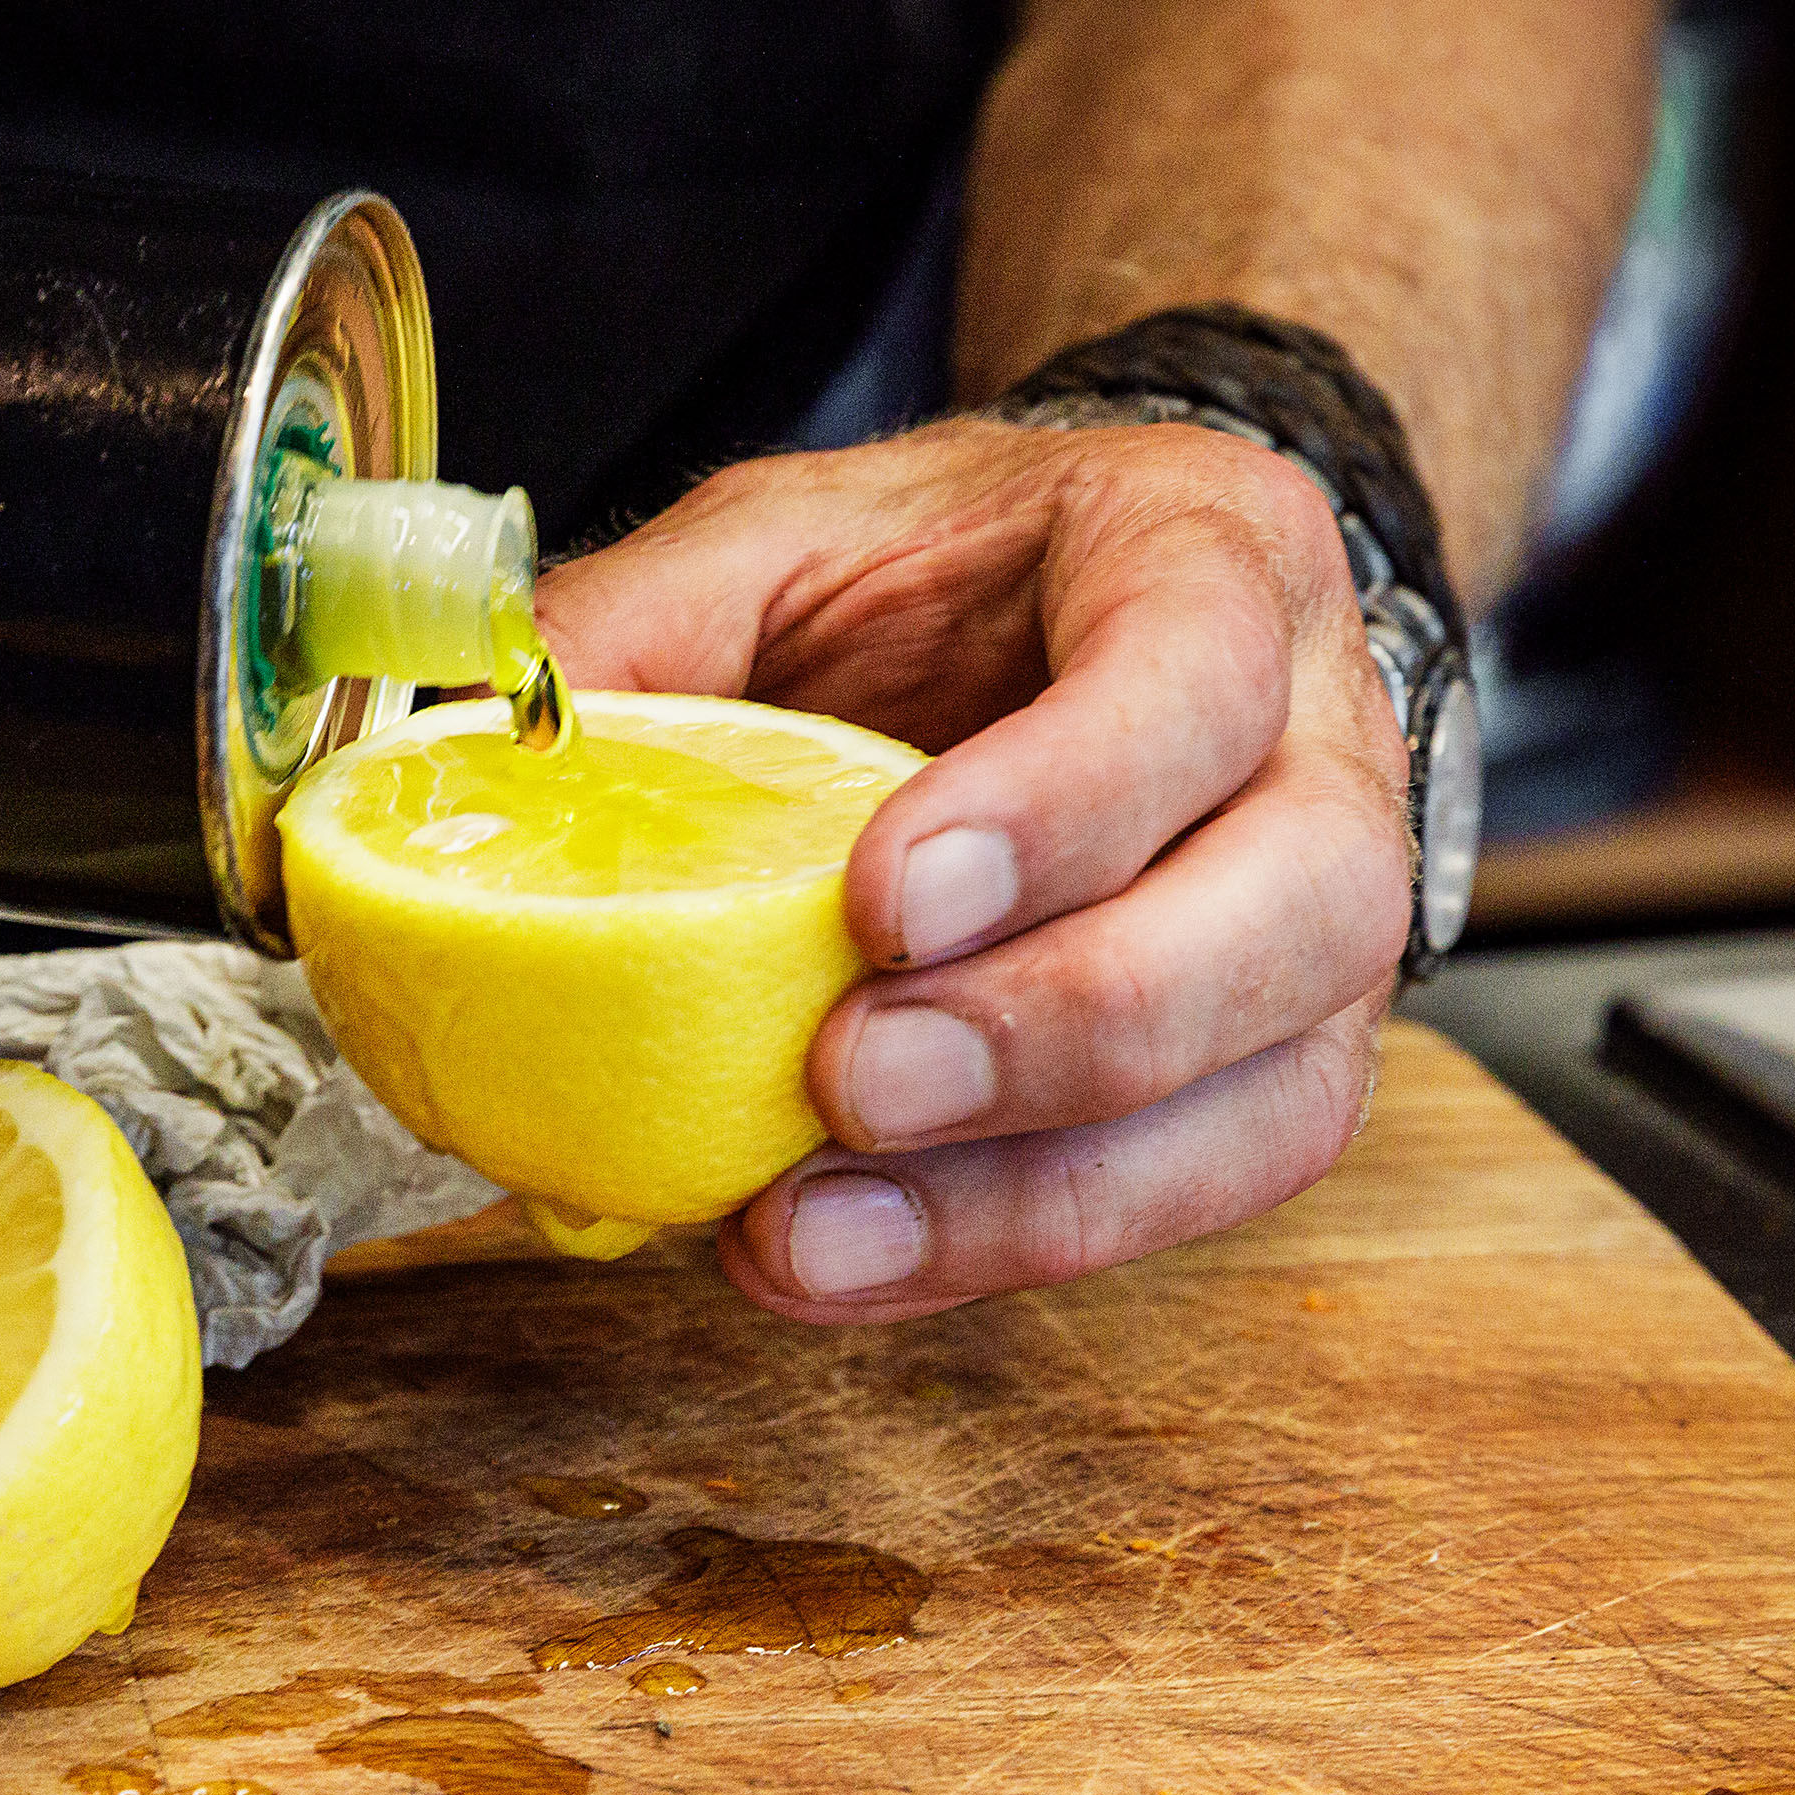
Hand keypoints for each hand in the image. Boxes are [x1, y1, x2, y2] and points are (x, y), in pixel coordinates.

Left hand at [533, 417, 1413, 1323]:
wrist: (1071, 619)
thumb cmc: (946, 580)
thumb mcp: (789, 534)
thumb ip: (645, 620)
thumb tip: (469, 754)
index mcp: (1213, 555)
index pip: (1195, 674)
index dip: (1056, 805)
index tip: (880, 903)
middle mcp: (1324, 745)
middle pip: (1297, 907)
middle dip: (1064, 1023)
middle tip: (853, 1081)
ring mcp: (1325, 931)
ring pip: (1271, 1094)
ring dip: (1034, 1189)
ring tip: (813, 1229)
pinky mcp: (1273, 1071)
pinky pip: (1194, 1192)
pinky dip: (1008, 1247)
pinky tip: (841, 1259)